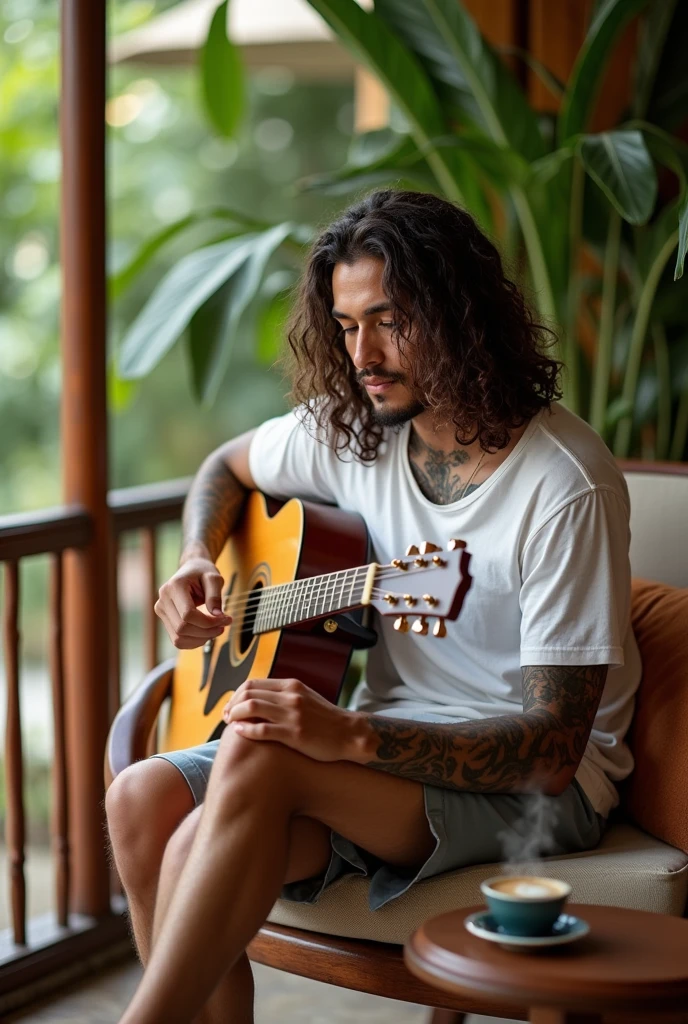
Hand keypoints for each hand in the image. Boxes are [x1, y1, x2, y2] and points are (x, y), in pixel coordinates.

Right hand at [155, 557, 231, 648]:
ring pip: (179, 638)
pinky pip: (177, 640)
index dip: (208, 622)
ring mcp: (161, 611)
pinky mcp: (165, 620)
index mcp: (173, 587)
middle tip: (223, 625)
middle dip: (207, 631)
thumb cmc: (203, 572)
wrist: (192, 569)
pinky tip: (206, 633)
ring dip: (201, 639)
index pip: (188, 614)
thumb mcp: (214, 578)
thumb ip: (215, 596)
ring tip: (216, 629)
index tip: (225, 618)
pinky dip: (194, 642)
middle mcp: (163, 600)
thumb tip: (217, 616)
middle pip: (183, 628)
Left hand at [222, 677, 362, 761]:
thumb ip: (284, 696)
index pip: (253, 683)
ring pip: (251, 708)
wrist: (349, 734)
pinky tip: (239, 733)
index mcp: (291, 686)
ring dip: (234, 715)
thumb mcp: (305, 698)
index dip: (236, 695)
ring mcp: (292, 714)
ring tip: (230, 724)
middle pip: (248, 693)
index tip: (230, 707)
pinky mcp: (294, 733)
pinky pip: (261, 729)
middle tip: (226, 717)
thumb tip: (260, 699)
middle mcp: (290, 696)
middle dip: (231, 705)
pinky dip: (246, 730)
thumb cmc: (326, 720)